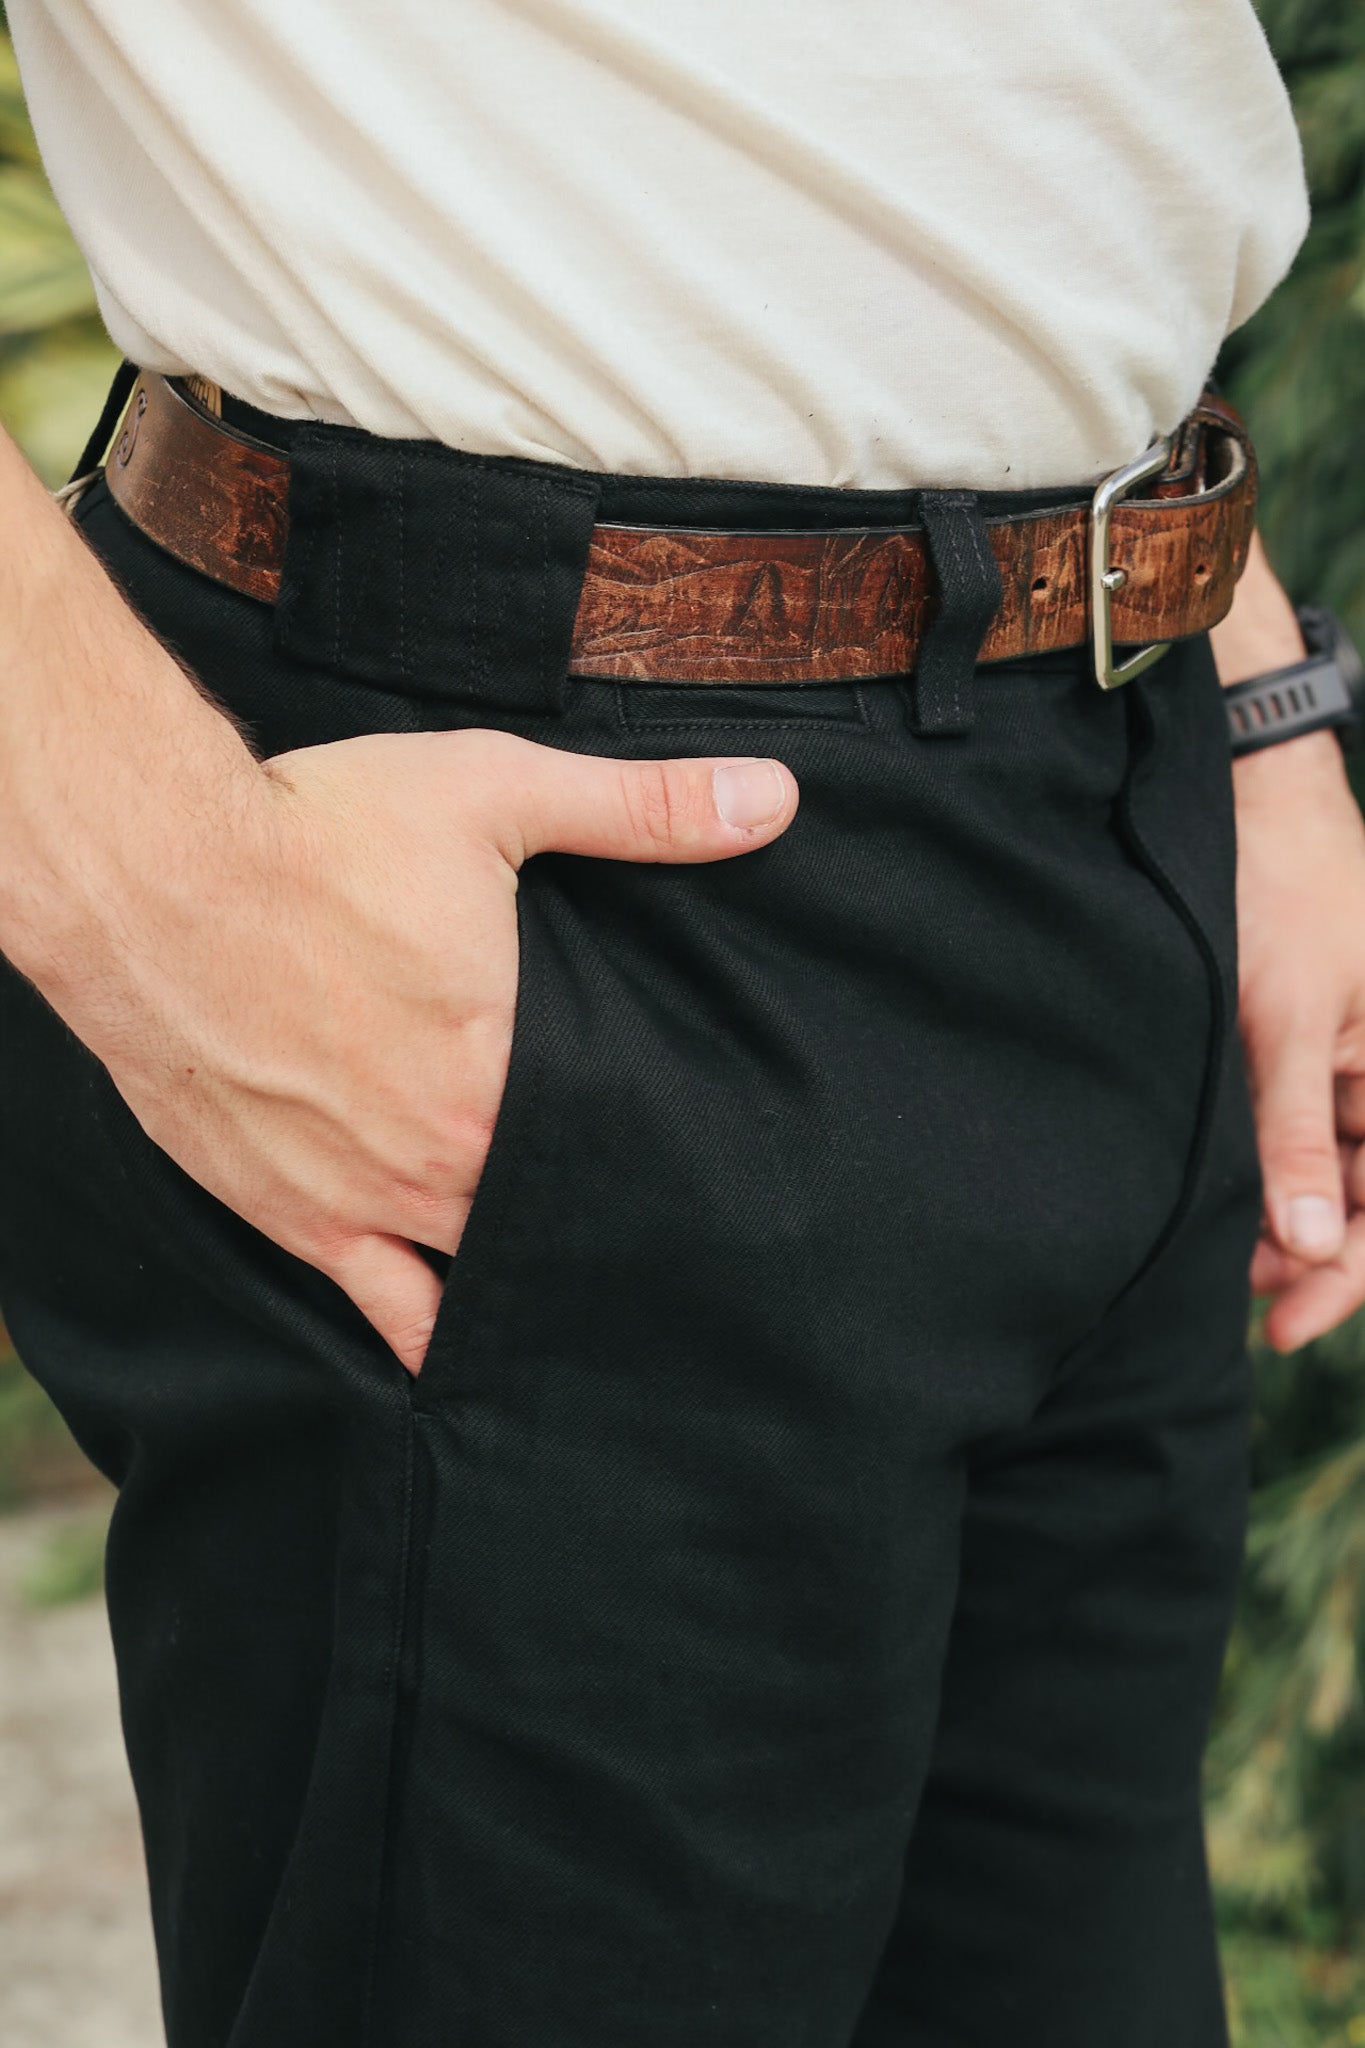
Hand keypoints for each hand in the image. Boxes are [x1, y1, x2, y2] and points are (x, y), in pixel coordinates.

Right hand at [26, 728, 797, 1374]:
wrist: (156, 880)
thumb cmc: (321, 833)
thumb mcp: (497, 795)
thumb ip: (643, 809)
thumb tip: (776, 798)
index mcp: (511, 1071)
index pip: (622, 1146)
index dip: (664, 1155)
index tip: (709, 1168)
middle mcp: (448, 1158)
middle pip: (557, 1215)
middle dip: (603, 1217)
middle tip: (664, 1232)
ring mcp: (369, 1201)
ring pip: (482, 1271)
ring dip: (529, 1269)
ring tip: (590, 1290)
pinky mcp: (293, 1218)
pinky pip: (381, 1308)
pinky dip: (432, 1335)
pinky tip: (472, 1356)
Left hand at [1214, 535, 1364, 1349]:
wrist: (1255, 801)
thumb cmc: (1281, 896)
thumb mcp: (1283, 1025)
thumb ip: (1293, 1140)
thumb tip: (1308, 1249)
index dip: (1350, 1277)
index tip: (1286, 1326)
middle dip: (1311, 1254)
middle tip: (1240, 1299)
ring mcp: (1357, 1060)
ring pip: (1333, 1172)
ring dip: (1285, 1218)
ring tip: (1223, 1256)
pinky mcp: (1318, 1044)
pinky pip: (1307, 1129)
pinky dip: (1271, 1168)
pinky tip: (1228, 1199)